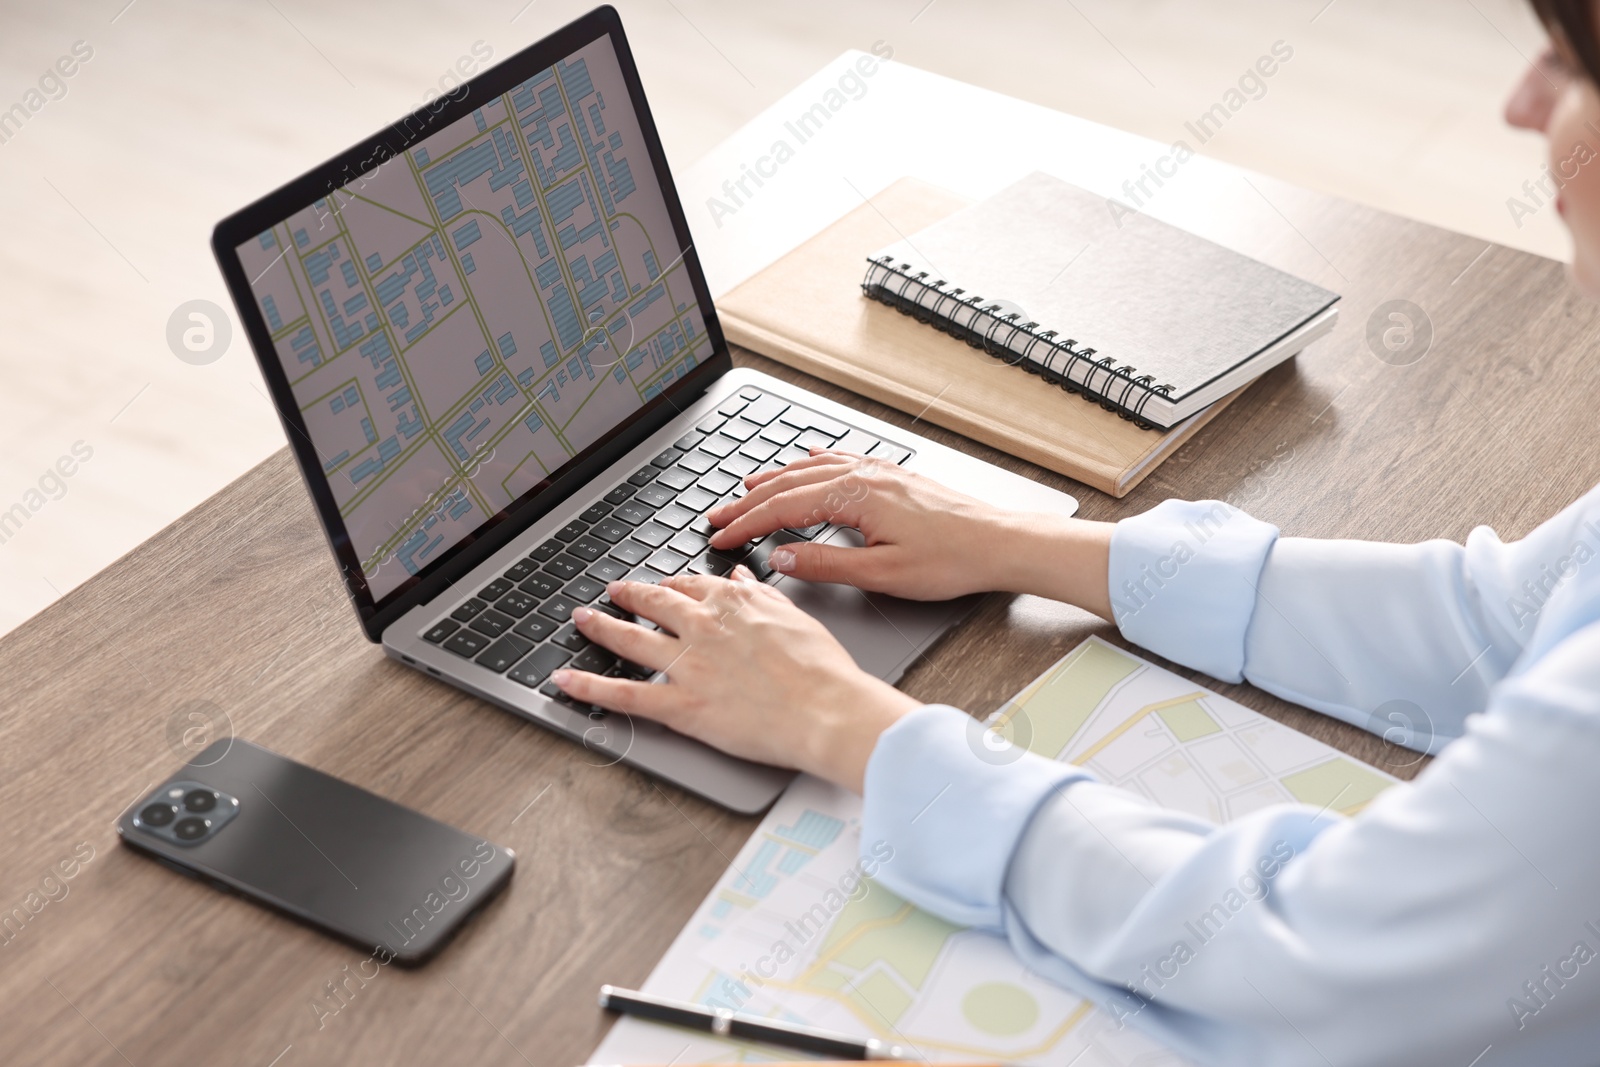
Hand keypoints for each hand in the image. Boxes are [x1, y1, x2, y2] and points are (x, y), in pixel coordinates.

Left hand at [551, 567, 919, 791]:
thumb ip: (763, 596)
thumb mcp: (796, 617)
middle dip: (628, 596)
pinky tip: (564, 681)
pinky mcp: (679, 704)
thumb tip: (741, 578)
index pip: (691, 586)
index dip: (670, 585)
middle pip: (653, 604)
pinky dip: (589, 687)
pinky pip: (623, 693)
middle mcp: (703, 627)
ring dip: (599, 627)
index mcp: (733, 604)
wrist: (826, 709)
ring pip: (629, 639)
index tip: (660, 585)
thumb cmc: (822, 669)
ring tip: (581, 620)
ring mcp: (686, 665)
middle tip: (611, 592)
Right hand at [705, 450, 1115, 616]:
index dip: (747, 525)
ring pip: (814, 468)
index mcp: (855, 497)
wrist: (1001, 542)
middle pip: (791, 484)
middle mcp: (864, 476)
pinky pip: (844, 459)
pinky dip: (817, 460)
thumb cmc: (952, 560)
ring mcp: (880, 472)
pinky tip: (810, 456)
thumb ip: (826, 565)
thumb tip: (781, 558)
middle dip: (750, 502)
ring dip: (777, 478)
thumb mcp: (882, 574)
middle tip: (719, 517)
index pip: (784, 508)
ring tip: (748, 487)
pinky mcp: (895, 476)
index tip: (720, 538)